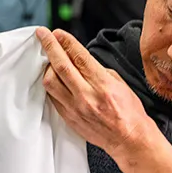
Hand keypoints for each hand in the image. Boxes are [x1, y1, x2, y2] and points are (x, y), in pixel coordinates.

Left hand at [35, 28, 154, 160]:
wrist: (128, 139)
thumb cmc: (128, 112)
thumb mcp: (119, 83)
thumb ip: (98, 70)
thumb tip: (81, 60)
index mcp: (102, 84)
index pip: (78, 57)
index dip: (65, 42)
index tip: (57, 33)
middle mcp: (86, 96)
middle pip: (60, 66)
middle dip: (49, 46)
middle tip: (42, 35)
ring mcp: (75, 109)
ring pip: (50, 82)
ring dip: (47, 67)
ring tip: (49, 60)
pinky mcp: (69, 118)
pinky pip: (52, 98)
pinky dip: (51, 85)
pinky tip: (53, 79)